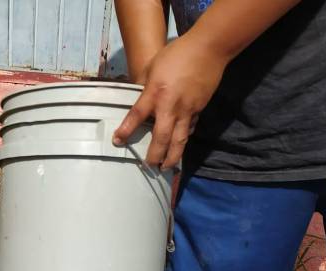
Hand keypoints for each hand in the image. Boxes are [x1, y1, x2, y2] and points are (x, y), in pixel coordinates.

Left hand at [112, 35, 228, 168]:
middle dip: (155, 155)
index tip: (117, 141)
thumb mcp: (153, 65)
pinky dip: (184, 139)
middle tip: (149, 166)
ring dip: (173, 156)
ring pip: (179, 140)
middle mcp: (170, 106)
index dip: (126, 130)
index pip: (136, 116)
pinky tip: (179, 147)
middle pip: (161, 138)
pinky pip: (189, 129)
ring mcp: (187, 110)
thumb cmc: (177, 53)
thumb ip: (143, 83)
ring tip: (166, 167)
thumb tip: (137, 94)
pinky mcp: (199, 109)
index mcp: (155, 93)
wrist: (208, 49)